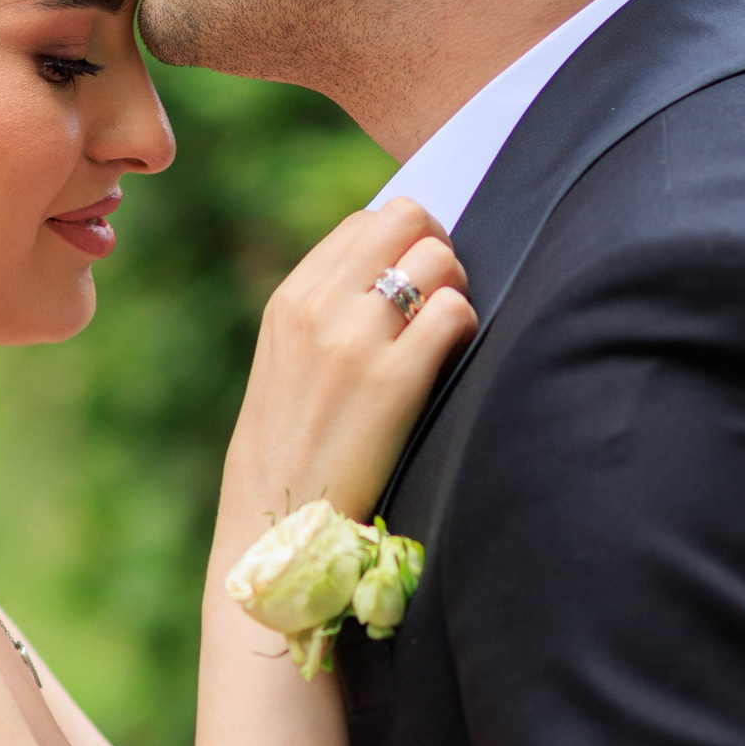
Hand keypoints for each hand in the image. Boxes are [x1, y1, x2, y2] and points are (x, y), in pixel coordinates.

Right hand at [222, 198, 476, 529]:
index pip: (366, 222)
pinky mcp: (394, 380)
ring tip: (445, 334)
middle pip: (407, 220)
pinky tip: (451, 360)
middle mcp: (319, 308)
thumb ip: (329, 310)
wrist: (278, 525)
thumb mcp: (288, 361)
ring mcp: (355, 341)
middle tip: (441, 298)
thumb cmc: (295, 448)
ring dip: (457, 289)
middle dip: (438, 249)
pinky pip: (455, 312)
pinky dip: (466, 328)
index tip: (415, 281)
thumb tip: (399, 271)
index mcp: (291, 299)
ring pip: (439, 258)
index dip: (405, 241)